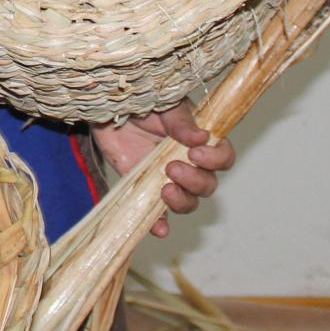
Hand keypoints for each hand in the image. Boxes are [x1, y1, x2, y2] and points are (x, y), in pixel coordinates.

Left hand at [89, 99, 234, 236]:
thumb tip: (201, 137)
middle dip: (195, 180)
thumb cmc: (140, 102)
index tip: (196, 153)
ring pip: (188, 201)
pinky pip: (157, 214)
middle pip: (207, 185)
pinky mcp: (145, 190)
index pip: (223, 157)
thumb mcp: (162, 104)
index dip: (216, 159)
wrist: (106, 112)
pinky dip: (160, 224)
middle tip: (172, 167)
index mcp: (199, 141)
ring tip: (164, 189)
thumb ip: (180, 120)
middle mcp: (188, 164)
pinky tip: (159, 228)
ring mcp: (167, 179)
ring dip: (181, 200)